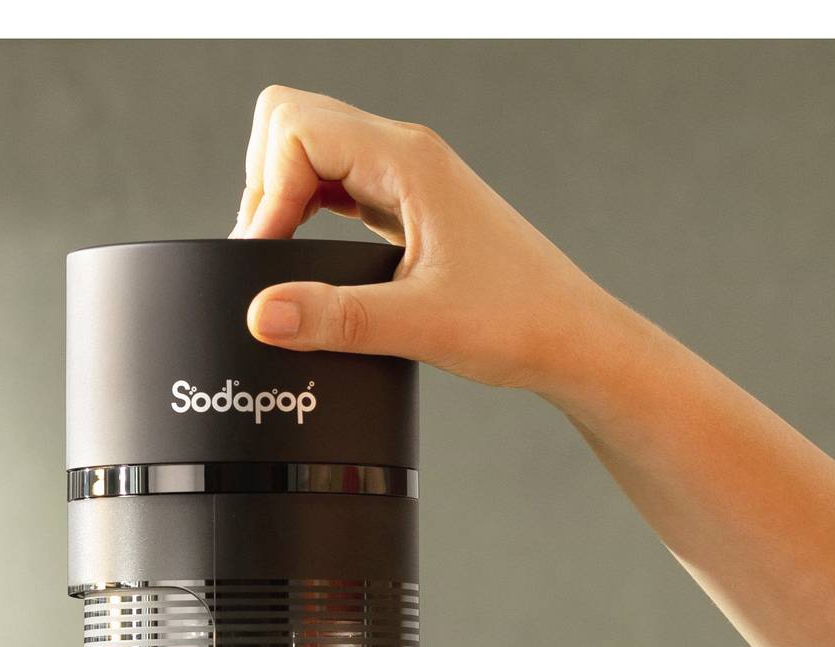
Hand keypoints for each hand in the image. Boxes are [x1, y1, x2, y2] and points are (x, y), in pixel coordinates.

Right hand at [231, 86, 634, 400]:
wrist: (571, 337)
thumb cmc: (519, 320)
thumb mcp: (419, 326)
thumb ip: (334, 319)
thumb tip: (262, 315)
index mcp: (408, 160)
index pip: (295, 128)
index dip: (265, 189)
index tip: (268, 254)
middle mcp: (403, 153)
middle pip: (293, 121)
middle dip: (263, 182)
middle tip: (269, 253)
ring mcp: (404, 175)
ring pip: (310, 149)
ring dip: (281, 197)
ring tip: (283, 259)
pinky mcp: (405, 203)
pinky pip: (333, 182)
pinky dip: (305, 212)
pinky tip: (311, 258)